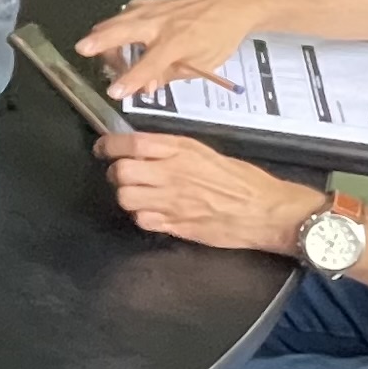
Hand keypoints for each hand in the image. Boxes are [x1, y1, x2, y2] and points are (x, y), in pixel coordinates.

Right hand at [79, 0, 267, 98]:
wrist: (232, 4)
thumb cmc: (219, 36)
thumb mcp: (201, 64)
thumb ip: (171, 75)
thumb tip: (146, 86)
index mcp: (177, 43)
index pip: (149, 65)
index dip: (131, 79)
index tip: (114, 92)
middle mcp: (163, 24)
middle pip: (125, 31)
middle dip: (101, 40)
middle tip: (82, 49)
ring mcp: (156, 9)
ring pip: (122, 17)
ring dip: (103, 31)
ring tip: (90, 44)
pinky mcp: (154, 2)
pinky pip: (130, 10)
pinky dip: (117, 20)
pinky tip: (112, 28)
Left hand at [98, 130, 320, 252]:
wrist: (265, 211)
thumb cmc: (241, 180)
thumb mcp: (206, 153)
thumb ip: (173, 151)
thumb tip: (143, 150)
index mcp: (181, 150)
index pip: (131, 143)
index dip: (109, 145)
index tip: (103, 148)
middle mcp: (172, 174)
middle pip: (121, 172)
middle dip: (116, 173)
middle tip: (124, 175)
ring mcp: (172, 202)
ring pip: (126, 197)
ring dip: (126, 196)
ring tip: (138, 195)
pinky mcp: (176, 225)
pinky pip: (142, 220)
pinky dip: (142, 216)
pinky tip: (153, 212)